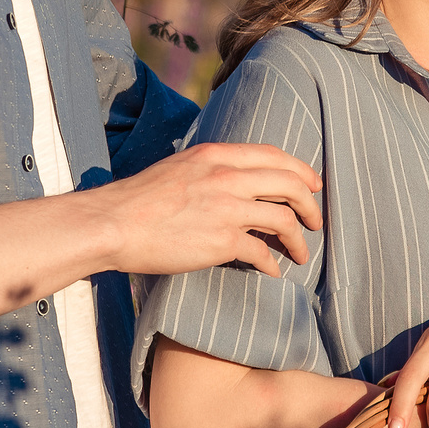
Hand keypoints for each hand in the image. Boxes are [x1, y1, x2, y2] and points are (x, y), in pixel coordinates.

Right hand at [89, 141, 322, 277]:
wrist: (113, 223)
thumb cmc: (139, 199)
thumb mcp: (180, 166)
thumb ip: (210, 168)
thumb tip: (233, 180)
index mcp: (217, 154)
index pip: (274, 156)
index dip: (301, 171)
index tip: (312, 186)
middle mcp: (227, 176)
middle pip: (291, 185)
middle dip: (310, 205)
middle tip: (315, 222)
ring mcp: (227, 209)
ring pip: (284, 220)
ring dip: (299, 240)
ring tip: (301, 254)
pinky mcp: (222, 242)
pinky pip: (263, 253)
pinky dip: (273, 265)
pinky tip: (272, 272)